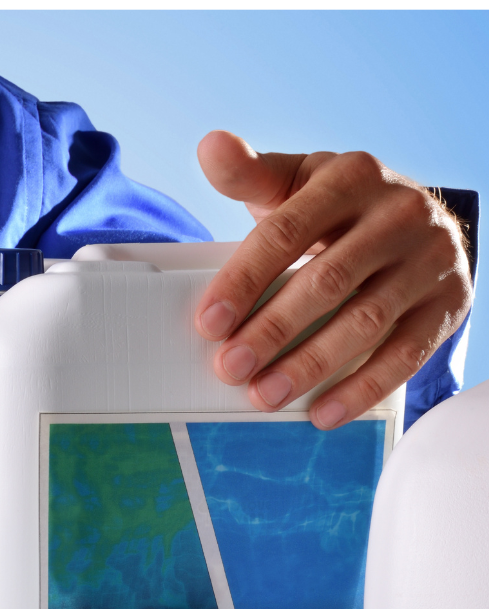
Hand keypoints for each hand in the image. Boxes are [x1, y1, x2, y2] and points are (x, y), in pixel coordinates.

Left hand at [194, 130, 471, 428]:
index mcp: (351, 177)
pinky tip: (321, 413)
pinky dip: (361, 387)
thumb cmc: (337, 207)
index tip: (208, 323)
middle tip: (229, 368)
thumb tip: (210, 145)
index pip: (286, 232)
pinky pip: (405, 353)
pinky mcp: (448, 303)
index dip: (243, 280)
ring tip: (263, 396)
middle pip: (326, 280)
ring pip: (366, 321)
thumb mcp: (296, 181)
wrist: (417, 221)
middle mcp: (399, 213)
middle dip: (273, 330)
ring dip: (310, 365)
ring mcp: (429, 259)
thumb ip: (250, 174)